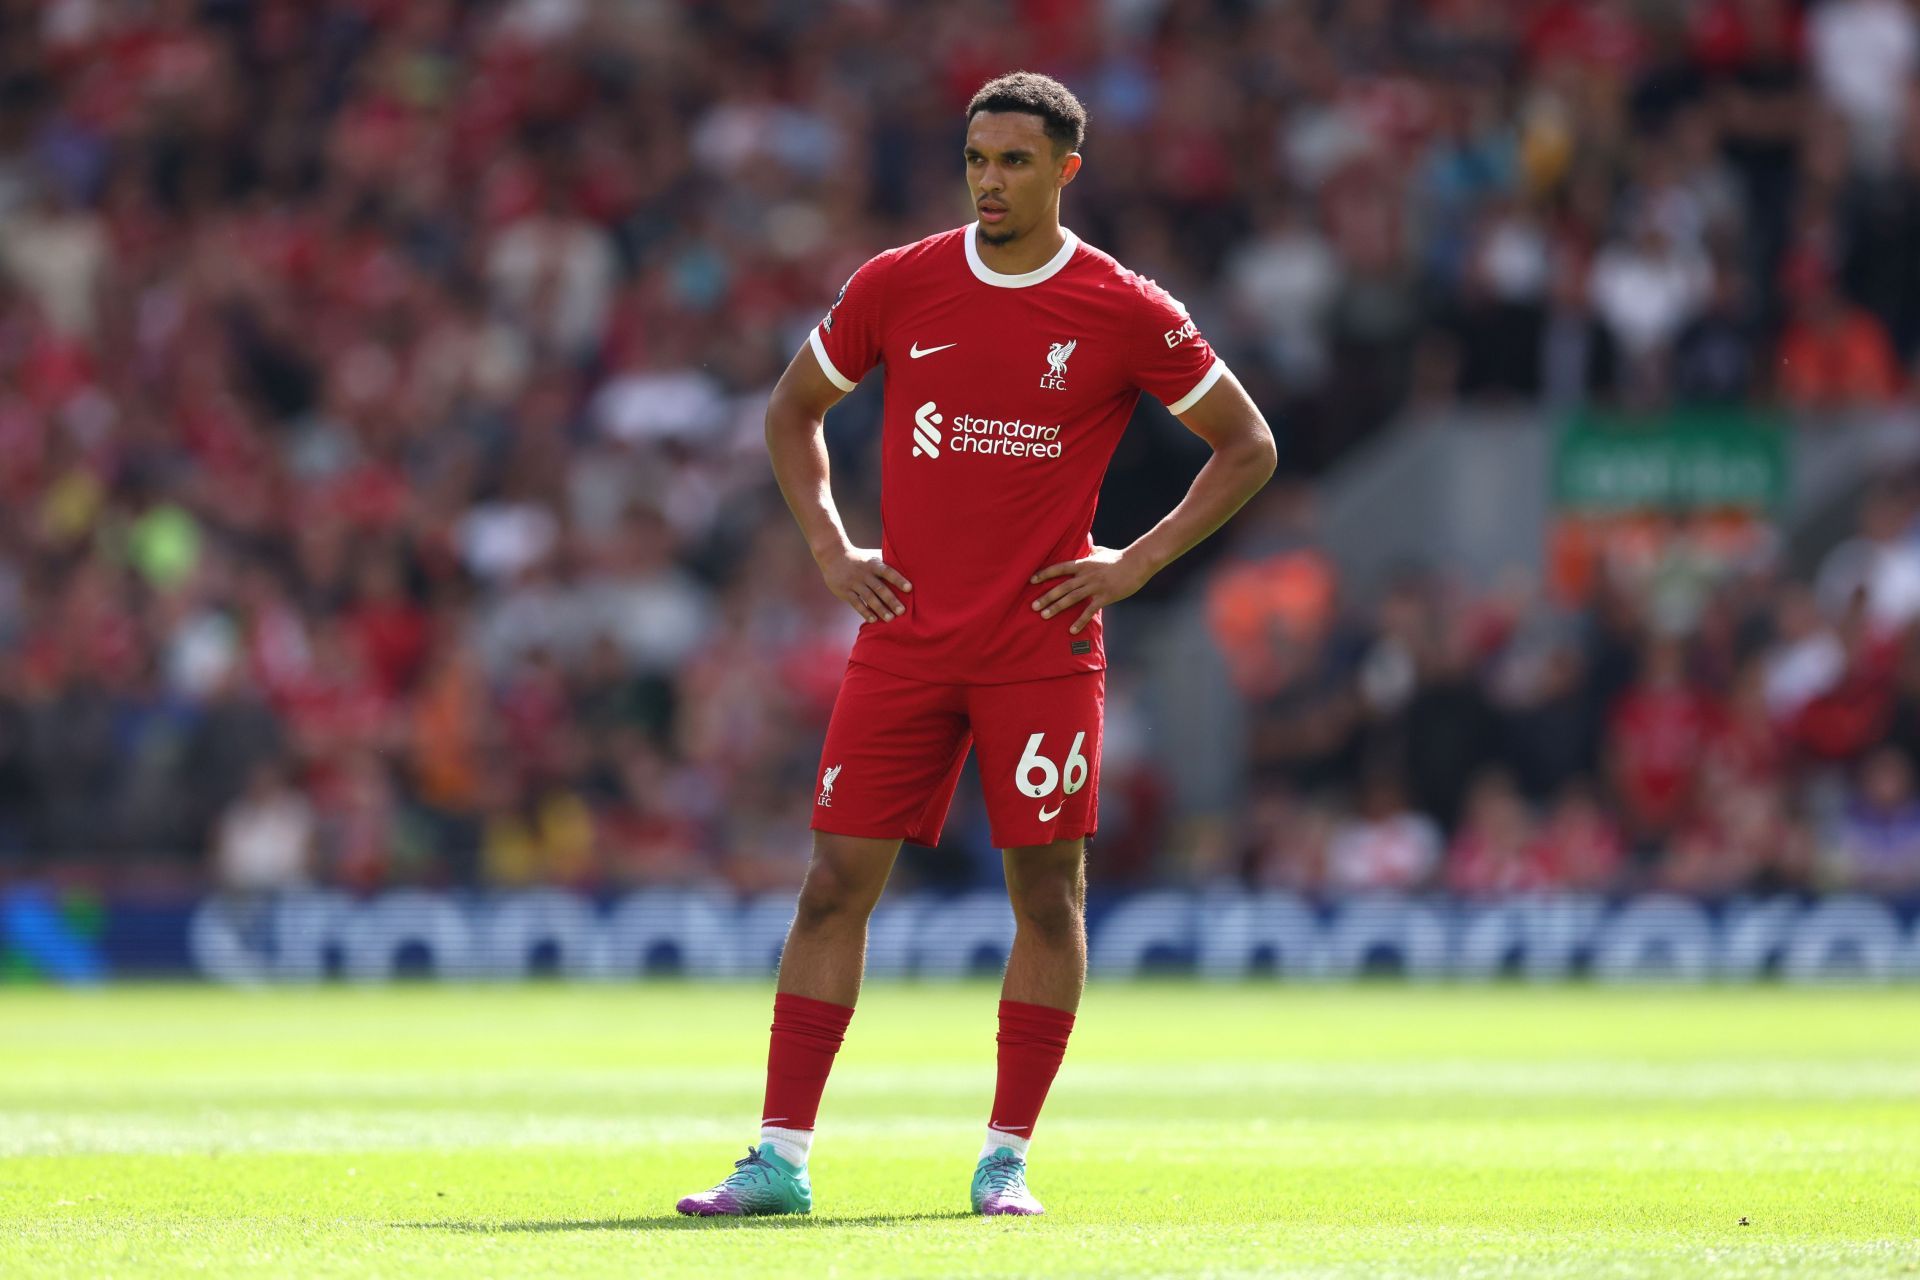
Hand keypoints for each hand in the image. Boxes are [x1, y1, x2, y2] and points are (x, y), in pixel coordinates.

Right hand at [817, 544, 910, 622]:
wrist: (833, 556)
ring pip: (869, 598)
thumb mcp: (872, 557)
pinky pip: (856, 603)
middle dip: (891, 600)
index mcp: (873, 564)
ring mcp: (854, 583)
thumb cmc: (859, 558)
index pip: (888, 572)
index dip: (898, 580)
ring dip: (880, 609)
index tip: (909, 588)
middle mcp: (864, 574)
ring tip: (890, 619)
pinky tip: (873, 620)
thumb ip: (887, 563)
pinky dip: (865, 612)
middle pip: (880, 588)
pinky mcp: (845, 591)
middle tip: (902, 611)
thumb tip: (909, 567)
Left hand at [1029, 545, 1150, 634]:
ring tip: (1044, 616)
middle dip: (1046, 596)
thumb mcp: (1101, 551)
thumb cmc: (1119, 557)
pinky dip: (1080, 621)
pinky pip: (1089, 611)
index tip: (1031, 580)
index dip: (1045, 574)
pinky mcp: (1105, 597)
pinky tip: (1072, 630)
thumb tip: (1084, 543)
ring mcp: (1095, 587)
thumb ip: (1090, 550)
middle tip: (1033, 606)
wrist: (1137, 563)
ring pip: (1072, 598)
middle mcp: (1086, 575)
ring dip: (1057, 608)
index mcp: (1084, 563)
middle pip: (1062, 587)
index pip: (1060, 568)